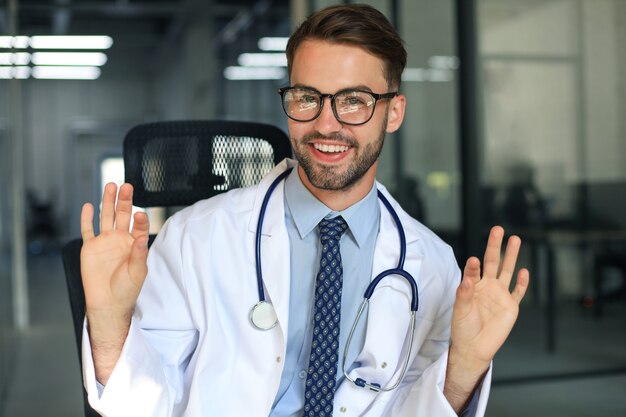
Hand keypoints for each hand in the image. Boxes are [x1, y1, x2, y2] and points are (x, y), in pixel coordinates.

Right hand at [80, 182, 149, 383]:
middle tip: (127, 186)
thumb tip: (141, 238)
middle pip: (122, 215)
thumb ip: (138, 254)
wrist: (108, 303)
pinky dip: (87, 218)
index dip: (140, 220)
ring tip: (111, 186)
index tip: (140, 214)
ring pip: (106, 217)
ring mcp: (105, 242)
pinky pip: (88, 230)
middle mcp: (120, 239)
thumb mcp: (137, 272)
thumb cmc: (127, 289)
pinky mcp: (90, 248)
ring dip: (108, 202)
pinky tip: (89, 205)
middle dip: (124, 201)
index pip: (138, 226)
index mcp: (135, 244)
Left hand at [444, 226, 528, 411]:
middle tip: (498, 229)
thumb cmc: (463, 327)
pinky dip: (522, 283)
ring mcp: (500, 295)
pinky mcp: (511, 306)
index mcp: (472, 285)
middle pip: (493, 262)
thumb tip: (468, 277)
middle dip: (495, 245)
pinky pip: (518, 292)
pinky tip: (524, 271)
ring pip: (507, 271)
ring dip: (511, 256)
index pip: (474, 269)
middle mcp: (487, 286)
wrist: (474, 347)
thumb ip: (463, 293)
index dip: (474, 265)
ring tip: (515, 239)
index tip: (474, 261)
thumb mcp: (460, 309)